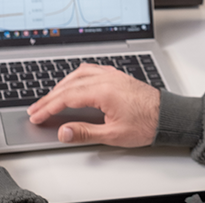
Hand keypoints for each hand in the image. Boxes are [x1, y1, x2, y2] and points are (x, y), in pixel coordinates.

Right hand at [27, 63, 160, 146]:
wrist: (168, 115)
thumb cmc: (146, 124)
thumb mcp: (113, 134)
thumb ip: (85, 132)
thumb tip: (63, 132)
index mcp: (104, 91)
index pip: (67, 97)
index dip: (48, 107)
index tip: (36, 115)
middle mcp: (107, 78)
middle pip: (69, 85)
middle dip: (50, 97)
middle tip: (36, 109)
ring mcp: (113, 75)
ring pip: (79, 74)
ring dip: (61, 85)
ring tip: (50, 98)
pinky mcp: (118, 76)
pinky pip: (92, 70)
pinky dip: (77, 77)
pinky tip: (73, 83)